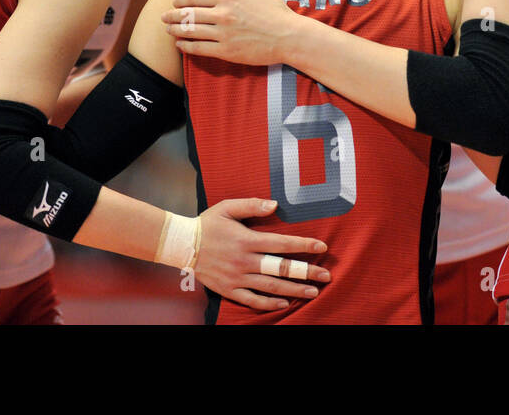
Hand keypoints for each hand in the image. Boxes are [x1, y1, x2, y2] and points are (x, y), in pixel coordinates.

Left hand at [161, 0, 298, 65]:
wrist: (288, 36)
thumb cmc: (275, 10)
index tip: (174, 2)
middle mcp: (222, 14)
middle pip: (188, 14)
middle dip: (172, 15)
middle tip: (163, 17)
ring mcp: (222, 34)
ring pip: (190, 31)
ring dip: (175, 30)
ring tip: (168, 30)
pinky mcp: (226, 51)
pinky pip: (199, 48)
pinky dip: (186, 46)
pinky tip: (180, 45)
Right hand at [193, 198, 330, 310]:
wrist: (182, 245)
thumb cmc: (207, 224)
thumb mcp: (227, 207)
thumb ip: (252, 205)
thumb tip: (275, 205)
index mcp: (247, 239)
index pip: (282, 243)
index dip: (304, 245)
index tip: (322, 247)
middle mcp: (245, 260)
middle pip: (281, 269)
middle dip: (306, 272)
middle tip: (326, 275)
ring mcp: (237, 277)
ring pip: (271, 287)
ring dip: (294, 290)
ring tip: (313, 292)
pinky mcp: (229, 289)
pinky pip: (252, 300)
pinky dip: (269, 304)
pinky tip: (285, 303)